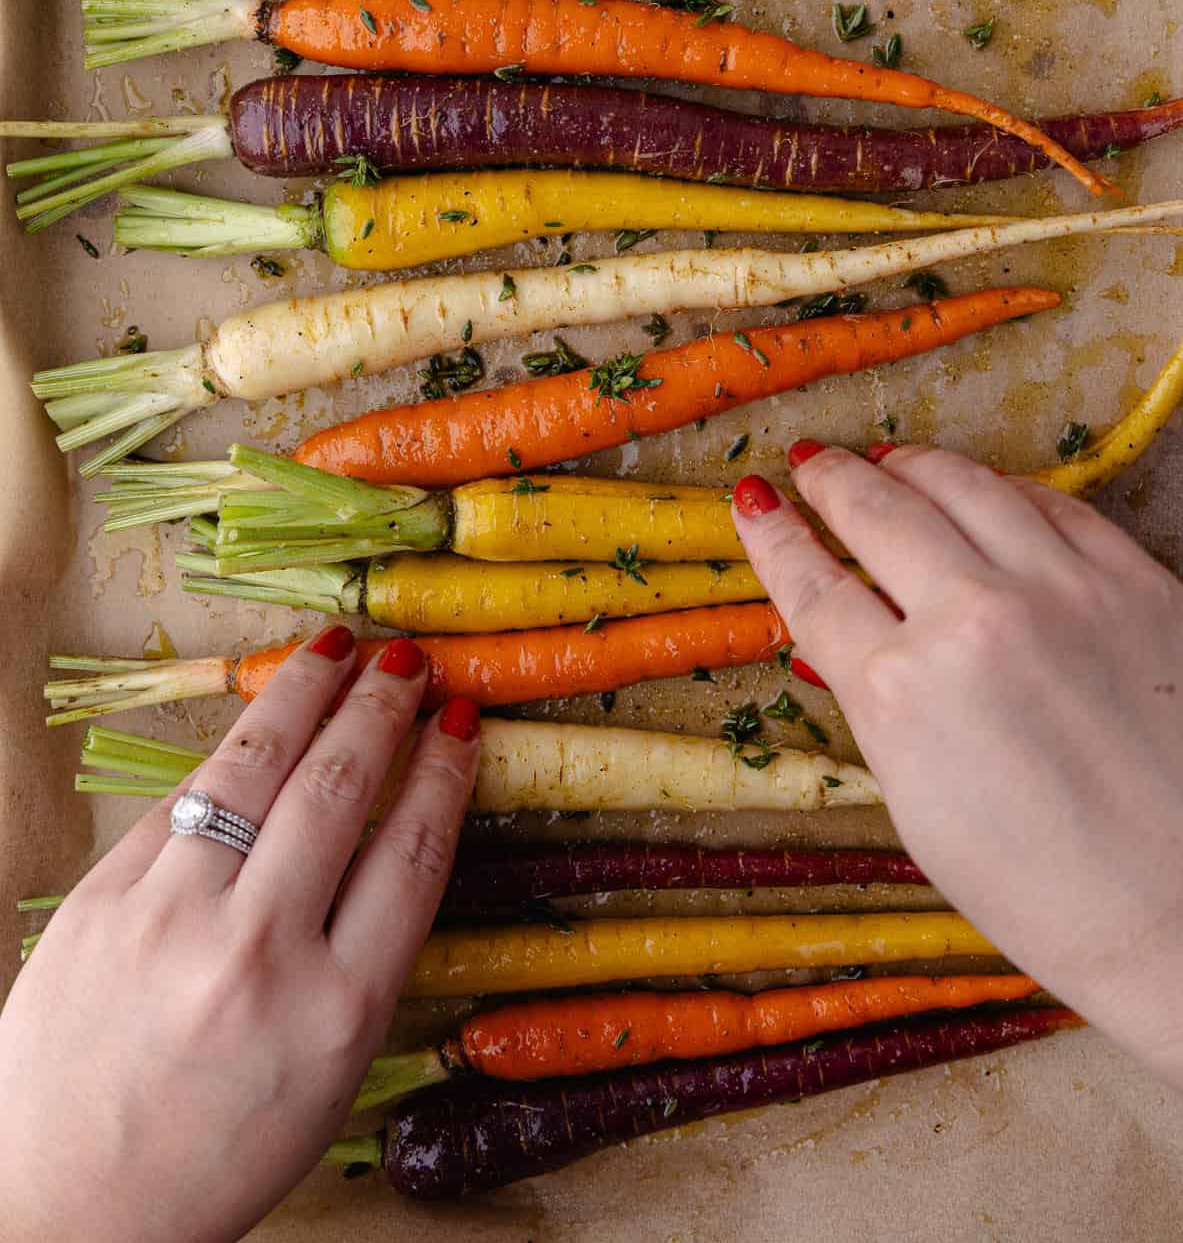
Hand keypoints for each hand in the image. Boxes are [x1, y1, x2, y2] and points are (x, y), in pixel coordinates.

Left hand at [0, 627, 479, 1242]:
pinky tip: (257, 723)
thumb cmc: (212, 1155)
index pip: (412, 854)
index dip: (444, 773)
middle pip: (340, 790)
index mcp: (336, 1012)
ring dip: (305, 694)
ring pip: (254, 769)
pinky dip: (228, 755)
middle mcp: (259, 954)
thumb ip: (362, 958)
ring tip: (338, 651)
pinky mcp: (101, 901)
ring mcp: (171, 919)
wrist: (64, 1208)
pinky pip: (182, 804)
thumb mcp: (327, 1077)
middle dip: (381, 710)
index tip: (462, 725)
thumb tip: (390, 827)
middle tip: (408, 665)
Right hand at [732, 445, 1182, 1104]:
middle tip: (809, 463)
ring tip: (884, 460)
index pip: (814, 588)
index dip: (773, 537)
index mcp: (903, 692)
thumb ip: (876, 706)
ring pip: (964, 486)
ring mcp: (1062, 590)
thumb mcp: (920, 808)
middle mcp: (975, 620)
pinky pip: (1055, 505)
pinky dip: (1004, 489)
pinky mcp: (1136, 582)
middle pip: (878, 514)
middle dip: (831, 481)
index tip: (753, 502)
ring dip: (911, 466)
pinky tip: (985, 489)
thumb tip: (841, 641)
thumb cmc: (1046, 891)